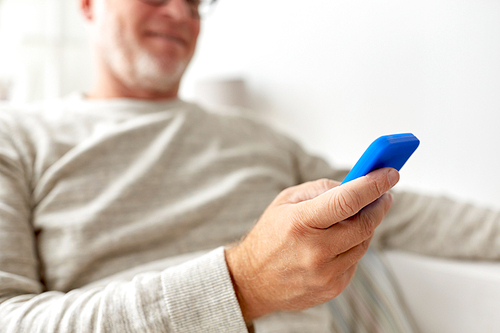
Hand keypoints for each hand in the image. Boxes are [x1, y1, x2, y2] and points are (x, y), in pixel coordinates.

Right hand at [225, 168, 398, 321]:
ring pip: (363, 243)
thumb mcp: (286, 201)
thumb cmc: (270, 236)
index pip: (347, 201)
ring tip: (354, 217)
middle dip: (378, 205)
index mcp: (299, 222)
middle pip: (364, 224)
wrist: (252, 280)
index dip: (373, 185)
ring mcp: (324, 274)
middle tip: (382, 194)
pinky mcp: (331, 288)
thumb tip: (355, 186)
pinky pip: (355, 261)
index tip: (390, 173)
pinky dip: (352, 247)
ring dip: (364, 227)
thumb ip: (321, 190)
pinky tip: (338, 243)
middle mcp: (314, 251)